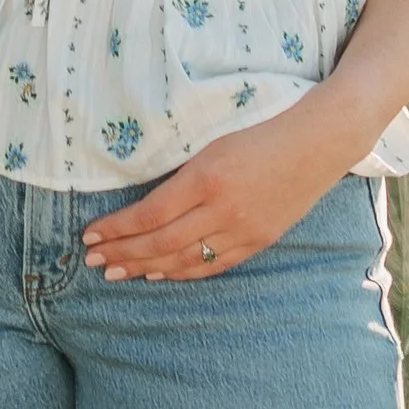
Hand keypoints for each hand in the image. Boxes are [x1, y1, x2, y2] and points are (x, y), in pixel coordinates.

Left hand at [82, 106, 346, 284]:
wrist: (317, 144)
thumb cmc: (260, 133)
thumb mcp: (214, 145)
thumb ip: (183, 178)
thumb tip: (144, 208)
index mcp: (207, 178)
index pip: (150, 214)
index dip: (118, 228)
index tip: (91, 234)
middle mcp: (222, 210)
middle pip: (161, 242)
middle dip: (123, 253)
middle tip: (94, 260)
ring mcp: (242, 231)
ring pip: (184, 259)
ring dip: (145, 268)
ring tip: (116, 272)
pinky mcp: (258, 242)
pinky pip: (212, 266)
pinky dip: (181, 273)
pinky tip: (158, 274)